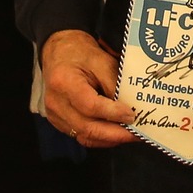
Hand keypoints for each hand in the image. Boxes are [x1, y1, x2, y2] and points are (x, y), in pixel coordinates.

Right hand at [39, 29, 136, 147]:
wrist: (60, 54)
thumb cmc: (81, 55)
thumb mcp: (102, 62)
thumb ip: (115, 86)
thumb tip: (130, 110)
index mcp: (64, 82)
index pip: (90, 105)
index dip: (113, 113)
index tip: (132, 116)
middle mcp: (56, 102)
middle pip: (87, 127)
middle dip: (116, 134)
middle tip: (137, 133)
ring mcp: (55, 115)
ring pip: (85, 136)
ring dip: (110, 139)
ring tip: (130, 134)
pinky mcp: (59, 123)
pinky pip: (82, 136)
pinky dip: (101, 137)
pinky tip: (115, 133)